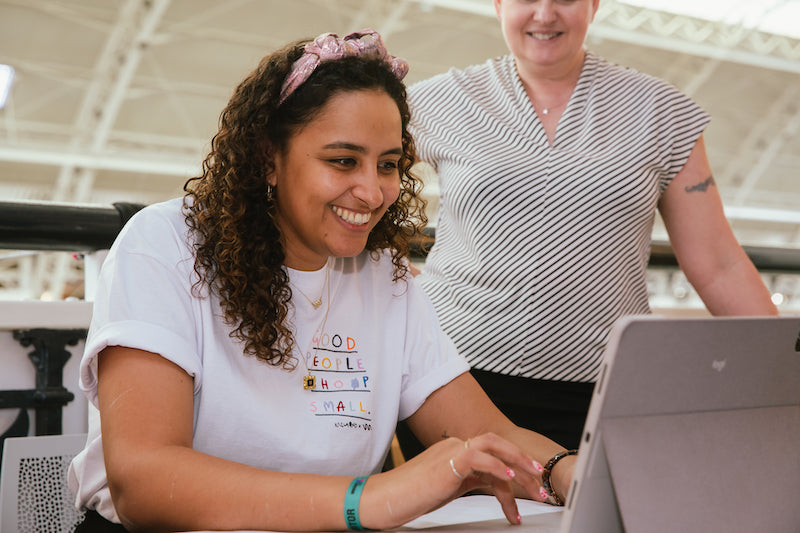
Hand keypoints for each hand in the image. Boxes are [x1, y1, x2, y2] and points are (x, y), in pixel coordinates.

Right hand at [359, 433, 548, 528]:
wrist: (385, 498)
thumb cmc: (409, 496)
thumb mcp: (446, 488)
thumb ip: (467, 481)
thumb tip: (491, 487)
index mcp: (455, 451)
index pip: (492, 453)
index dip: (514, 467)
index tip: (529, 484)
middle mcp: (455, 446)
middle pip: (497, 444)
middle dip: (523, 460)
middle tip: (541, 480)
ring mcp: (451, 451)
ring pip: (494, 446)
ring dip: (518, 464)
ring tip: (534, 484)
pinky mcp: (448, 462)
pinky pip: (480, 458)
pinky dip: (498, 467)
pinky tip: (511, 479)